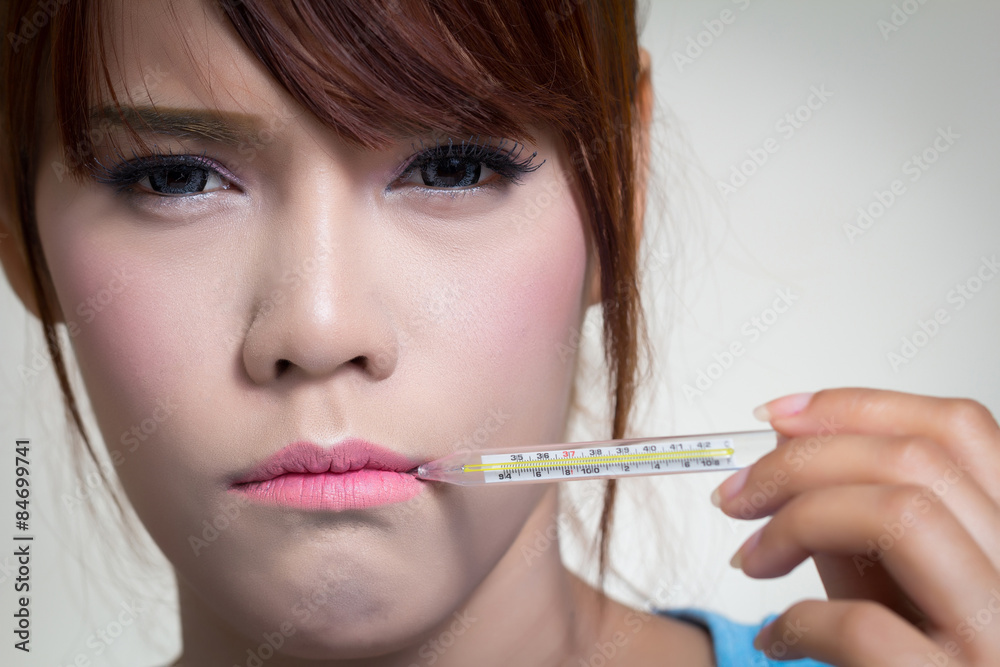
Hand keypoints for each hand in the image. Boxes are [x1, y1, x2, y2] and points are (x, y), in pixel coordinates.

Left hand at [712, 387, 999, 665]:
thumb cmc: (925, 662)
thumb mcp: (903, 588)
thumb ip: (863, 522)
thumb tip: (788, 450)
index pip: (961, 428)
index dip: (856, 405)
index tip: (775, 416)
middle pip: (916, 460)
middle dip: (799, 460)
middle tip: (736, 494)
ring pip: (900, 514)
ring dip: (796, 521)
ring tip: (749, 558)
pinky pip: (862, 625)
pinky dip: (796, 619)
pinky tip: (778, 637)